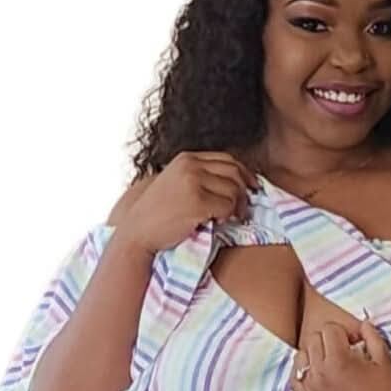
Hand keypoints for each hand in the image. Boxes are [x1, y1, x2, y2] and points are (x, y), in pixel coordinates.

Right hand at [119, 149, 259, 253]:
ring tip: (228, 217)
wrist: (138, 231)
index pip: (227, 159)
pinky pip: (228, 206)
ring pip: (234, 189)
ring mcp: (193, 181)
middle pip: (234, 172)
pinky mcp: (197, 201)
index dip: (244, 174)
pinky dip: (228, 216)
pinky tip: (216, 221)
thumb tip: (234, 182)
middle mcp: (191, 165)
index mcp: (187, 158)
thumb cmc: (158, 214)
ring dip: (237, 206)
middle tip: (243, 209)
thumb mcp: (176, 184)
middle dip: (245, 191)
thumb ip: (199, 177)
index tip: (252, 188)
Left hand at [289, 317, 390, 390]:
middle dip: (329, 340)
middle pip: (314, 339)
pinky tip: (316, 375)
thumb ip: (372, 337)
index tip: (356, 343)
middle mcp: (320, 373)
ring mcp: (312, 389)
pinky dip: (302, 374)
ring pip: (300, 357)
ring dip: (314, 354)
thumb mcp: (384, 361)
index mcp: (339, 360)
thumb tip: (363, 324)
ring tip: (330, 363)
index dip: (345, 332)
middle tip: (345, 352)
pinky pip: (294, 381)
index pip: (330, 329)